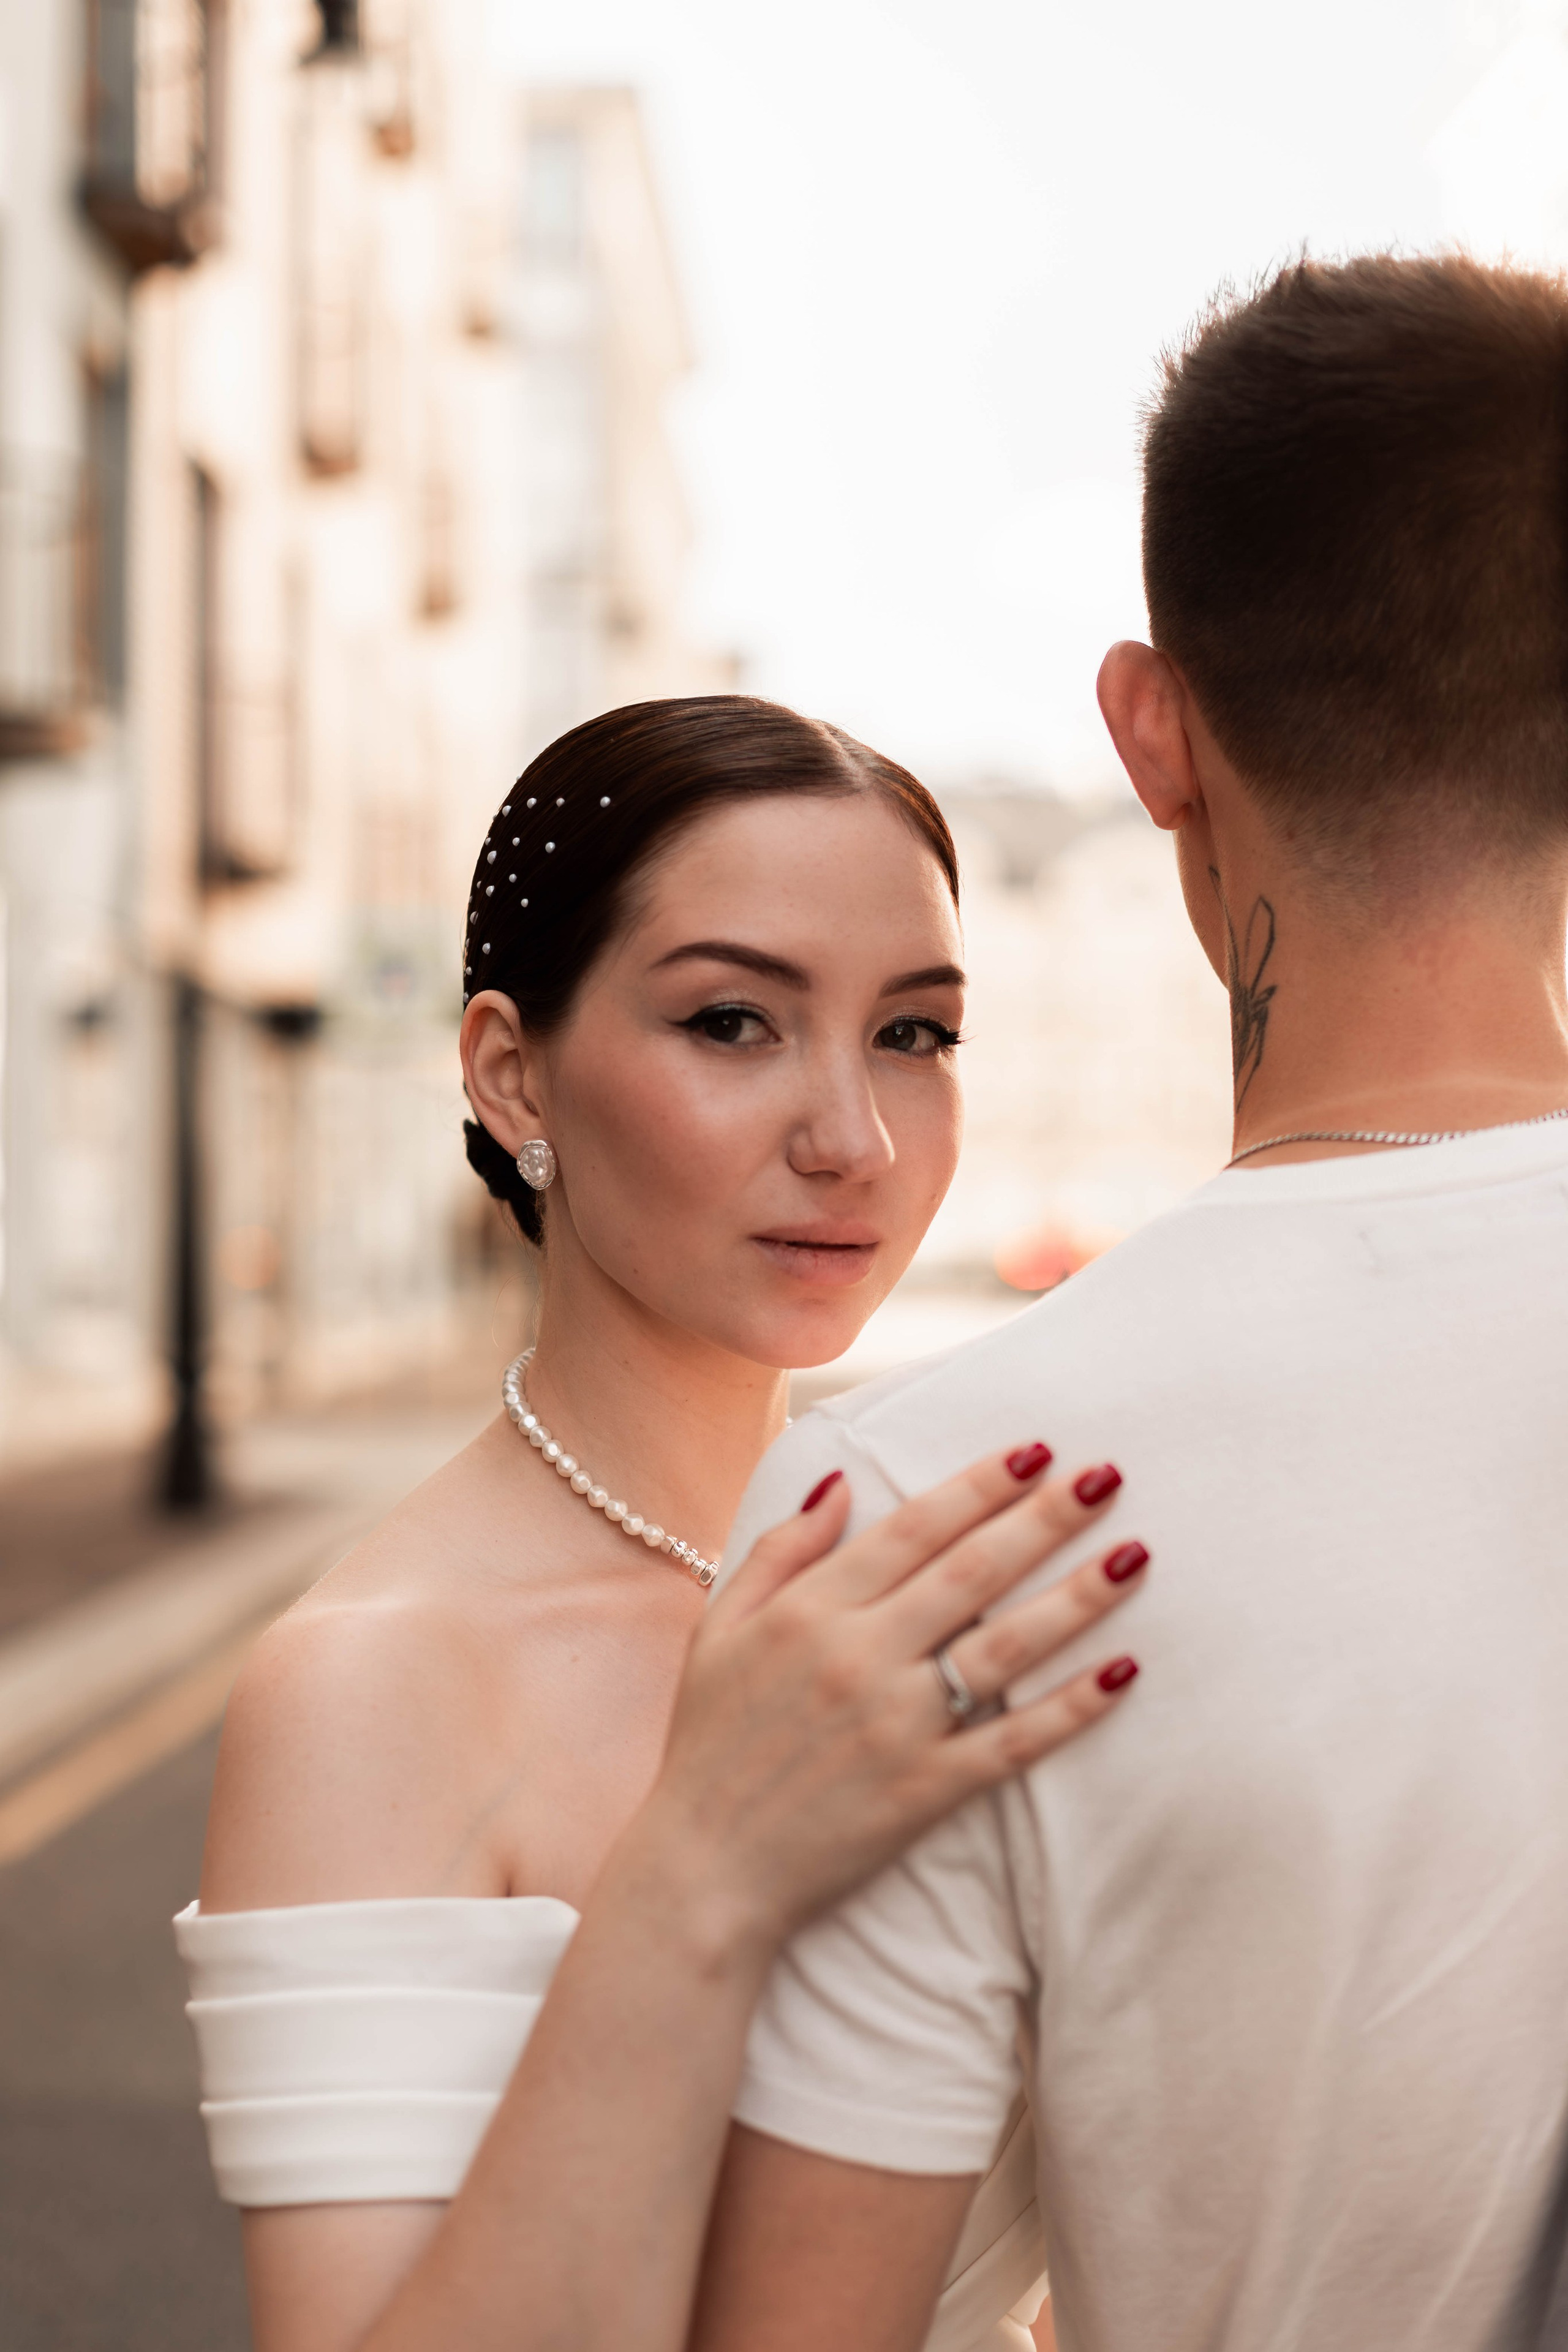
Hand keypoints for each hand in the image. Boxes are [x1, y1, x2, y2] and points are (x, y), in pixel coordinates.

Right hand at [634, 1448, 1144, 1957]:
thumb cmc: (710, 1743)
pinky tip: (1122, 1670)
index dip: (980, 1485)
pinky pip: (1015, 1742)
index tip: (1036, 1450)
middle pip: (973, 1572)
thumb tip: (840, 1481)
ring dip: (1077, 1597)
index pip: (915, 1529)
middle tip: (1107, 1477)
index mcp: (811, 1612)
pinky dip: (1071, 1707)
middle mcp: (861, 1658)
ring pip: (1007, 1647)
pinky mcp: (927, 1792)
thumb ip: (781, 1550)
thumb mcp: (720, 1629)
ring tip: (1133, 1554)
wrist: (704, 1873)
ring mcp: (899, 1727)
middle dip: (1046, 1518)